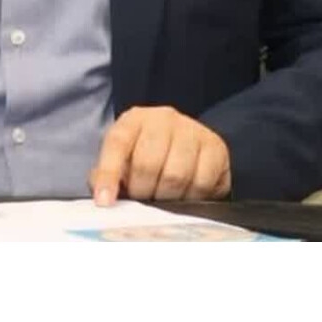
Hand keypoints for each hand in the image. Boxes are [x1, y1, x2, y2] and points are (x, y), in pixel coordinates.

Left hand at [88, 107, 230, 205]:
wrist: (187, 145)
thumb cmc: (147, 157)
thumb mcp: (122, 161)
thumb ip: (107, 177)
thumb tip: (105, 197)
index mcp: (134, 120)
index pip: (117, 144)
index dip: (109, 175)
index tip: (105, 202)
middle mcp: (164, 119)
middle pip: (148, 164)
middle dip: (142, 192)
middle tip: (143, 201)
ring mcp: (193, 130)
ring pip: (176, 176)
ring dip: (166, 198)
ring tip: (163, 200)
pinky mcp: (216, 147)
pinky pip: (202, 183)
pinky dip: (191, 198)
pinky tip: (185, 196)